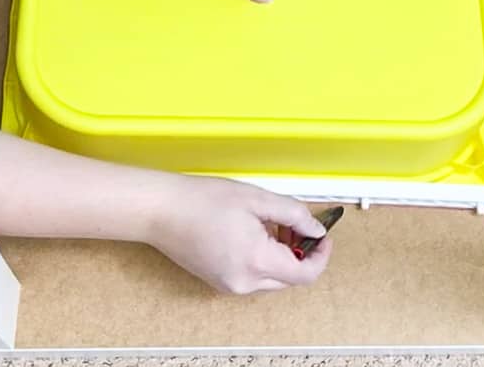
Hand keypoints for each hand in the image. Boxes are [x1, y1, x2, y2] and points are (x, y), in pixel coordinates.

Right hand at [145, 174, 331, 293]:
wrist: (161, 210)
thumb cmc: (203, 200)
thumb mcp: (257, 199)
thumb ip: (294, 214)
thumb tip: (316, 230)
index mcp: (257, 262)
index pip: (305, 274)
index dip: (321, 255)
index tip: (323, 235)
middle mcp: (244, 282)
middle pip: (290, 278)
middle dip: (301, 251)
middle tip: (296, 223)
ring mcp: (230, 285)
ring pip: (272, 278)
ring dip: (282, 254)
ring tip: (272, 222)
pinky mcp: (219, 281)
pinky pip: (253, 276)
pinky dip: (263, 259)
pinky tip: (254, 232)